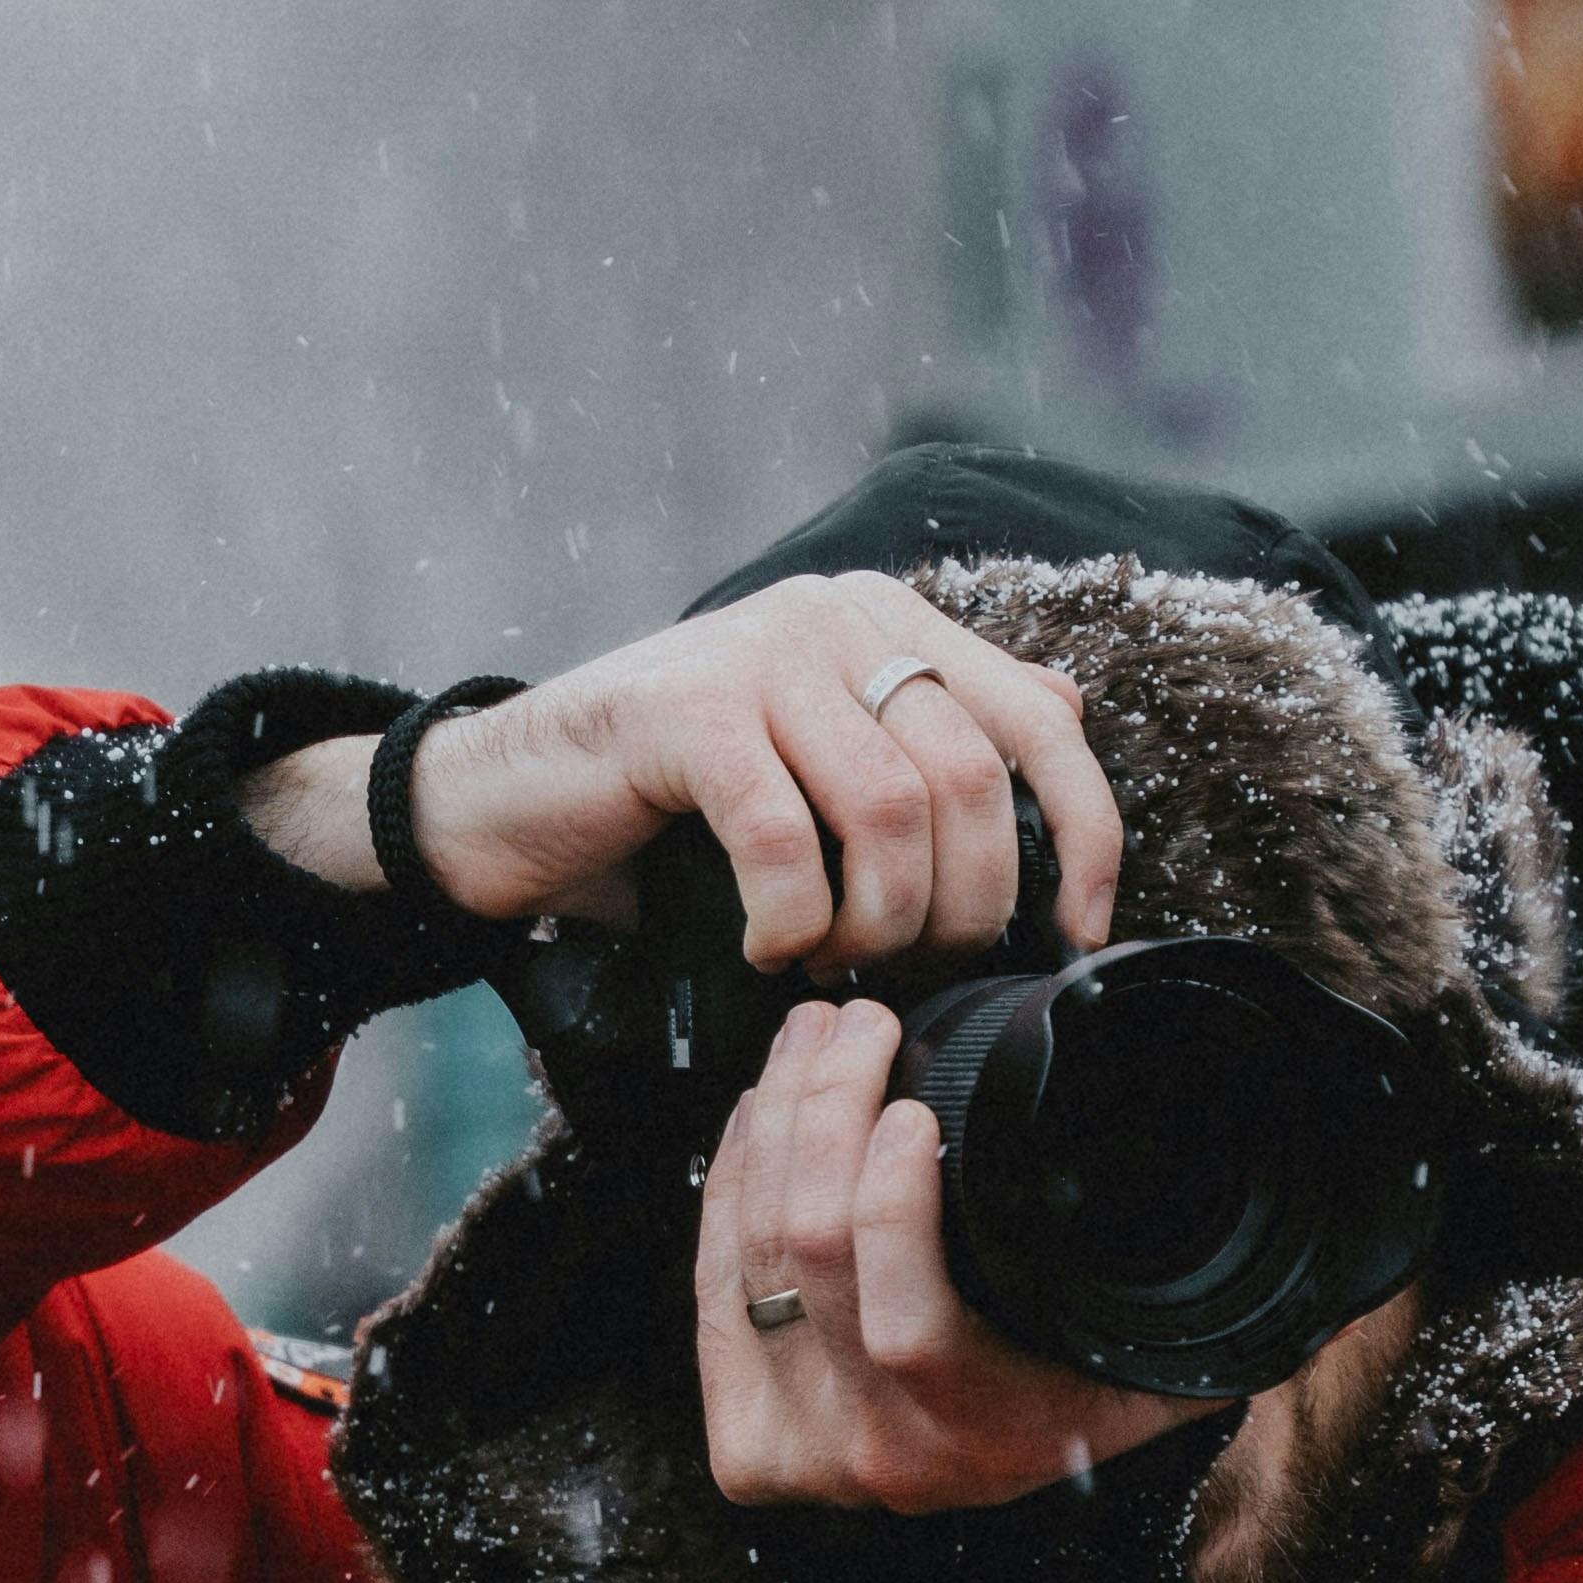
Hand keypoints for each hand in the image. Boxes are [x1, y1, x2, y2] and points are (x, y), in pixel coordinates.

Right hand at [242, 574, 1120, 965]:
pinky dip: (792, 919)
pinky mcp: (682, 710)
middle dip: (964, 905)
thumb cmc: (669, 802)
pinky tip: (770, 949)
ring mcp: (756, 654)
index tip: (1074, 930)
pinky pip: (784, 837)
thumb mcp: (817, 755)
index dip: (1085, 831)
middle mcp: (832, 616)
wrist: (497, 800)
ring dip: (878, 922)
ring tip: (834, 960)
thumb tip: (1067, 709)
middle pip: (972, 776)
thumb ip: (931, 727)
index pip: (1039, 716)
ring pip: (892, 809)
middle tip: (913, 966)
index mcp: (884, 622)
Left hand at [692, 996, 1207, 1515]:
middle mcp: (877, 1460)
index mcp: (981, 1439)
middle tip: (860, 1023)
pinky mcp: (740, 1434)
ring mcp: (797, 1453)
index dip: (891, 1211)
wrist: (1009, 1470)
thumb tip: (1322, 1268)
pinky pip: (714, 1280)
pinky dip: (733, 1176)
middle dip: (822, 1112)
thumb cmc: (1090, 1388)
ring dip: (775, 1120)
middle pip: (807, 1266)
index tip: (913, 1109)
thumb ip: (1226, 1315)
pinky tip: (765, 1104)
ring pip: (749, 1257)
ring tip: (815, 1036)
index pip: (909, 1331)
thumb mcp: (1164, 1362)